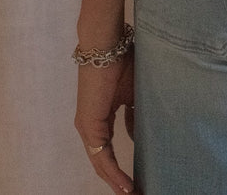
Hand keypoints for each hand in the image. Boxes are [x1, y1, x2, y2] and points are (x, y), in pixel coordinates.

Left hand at [74, 55, 136, 193]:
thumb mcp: (134, 93)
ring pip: (101, 163)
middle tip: (136, 192)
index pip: (109, 150)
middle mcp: (90, 126)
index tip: (139, 178)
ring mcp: (87, 127)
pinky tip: (125, 184)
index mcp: (99, 117)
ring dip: (116, 181)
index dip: (122, 167)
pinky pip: (100, 156)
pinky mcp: (88, 125)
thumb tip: (138, 134)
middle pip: (103, 162)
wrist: (107, 45)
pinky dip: (113, 172)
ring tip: (132, 194)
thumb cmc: (122, 61)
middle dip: (119, 180)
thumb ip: (135, 115)